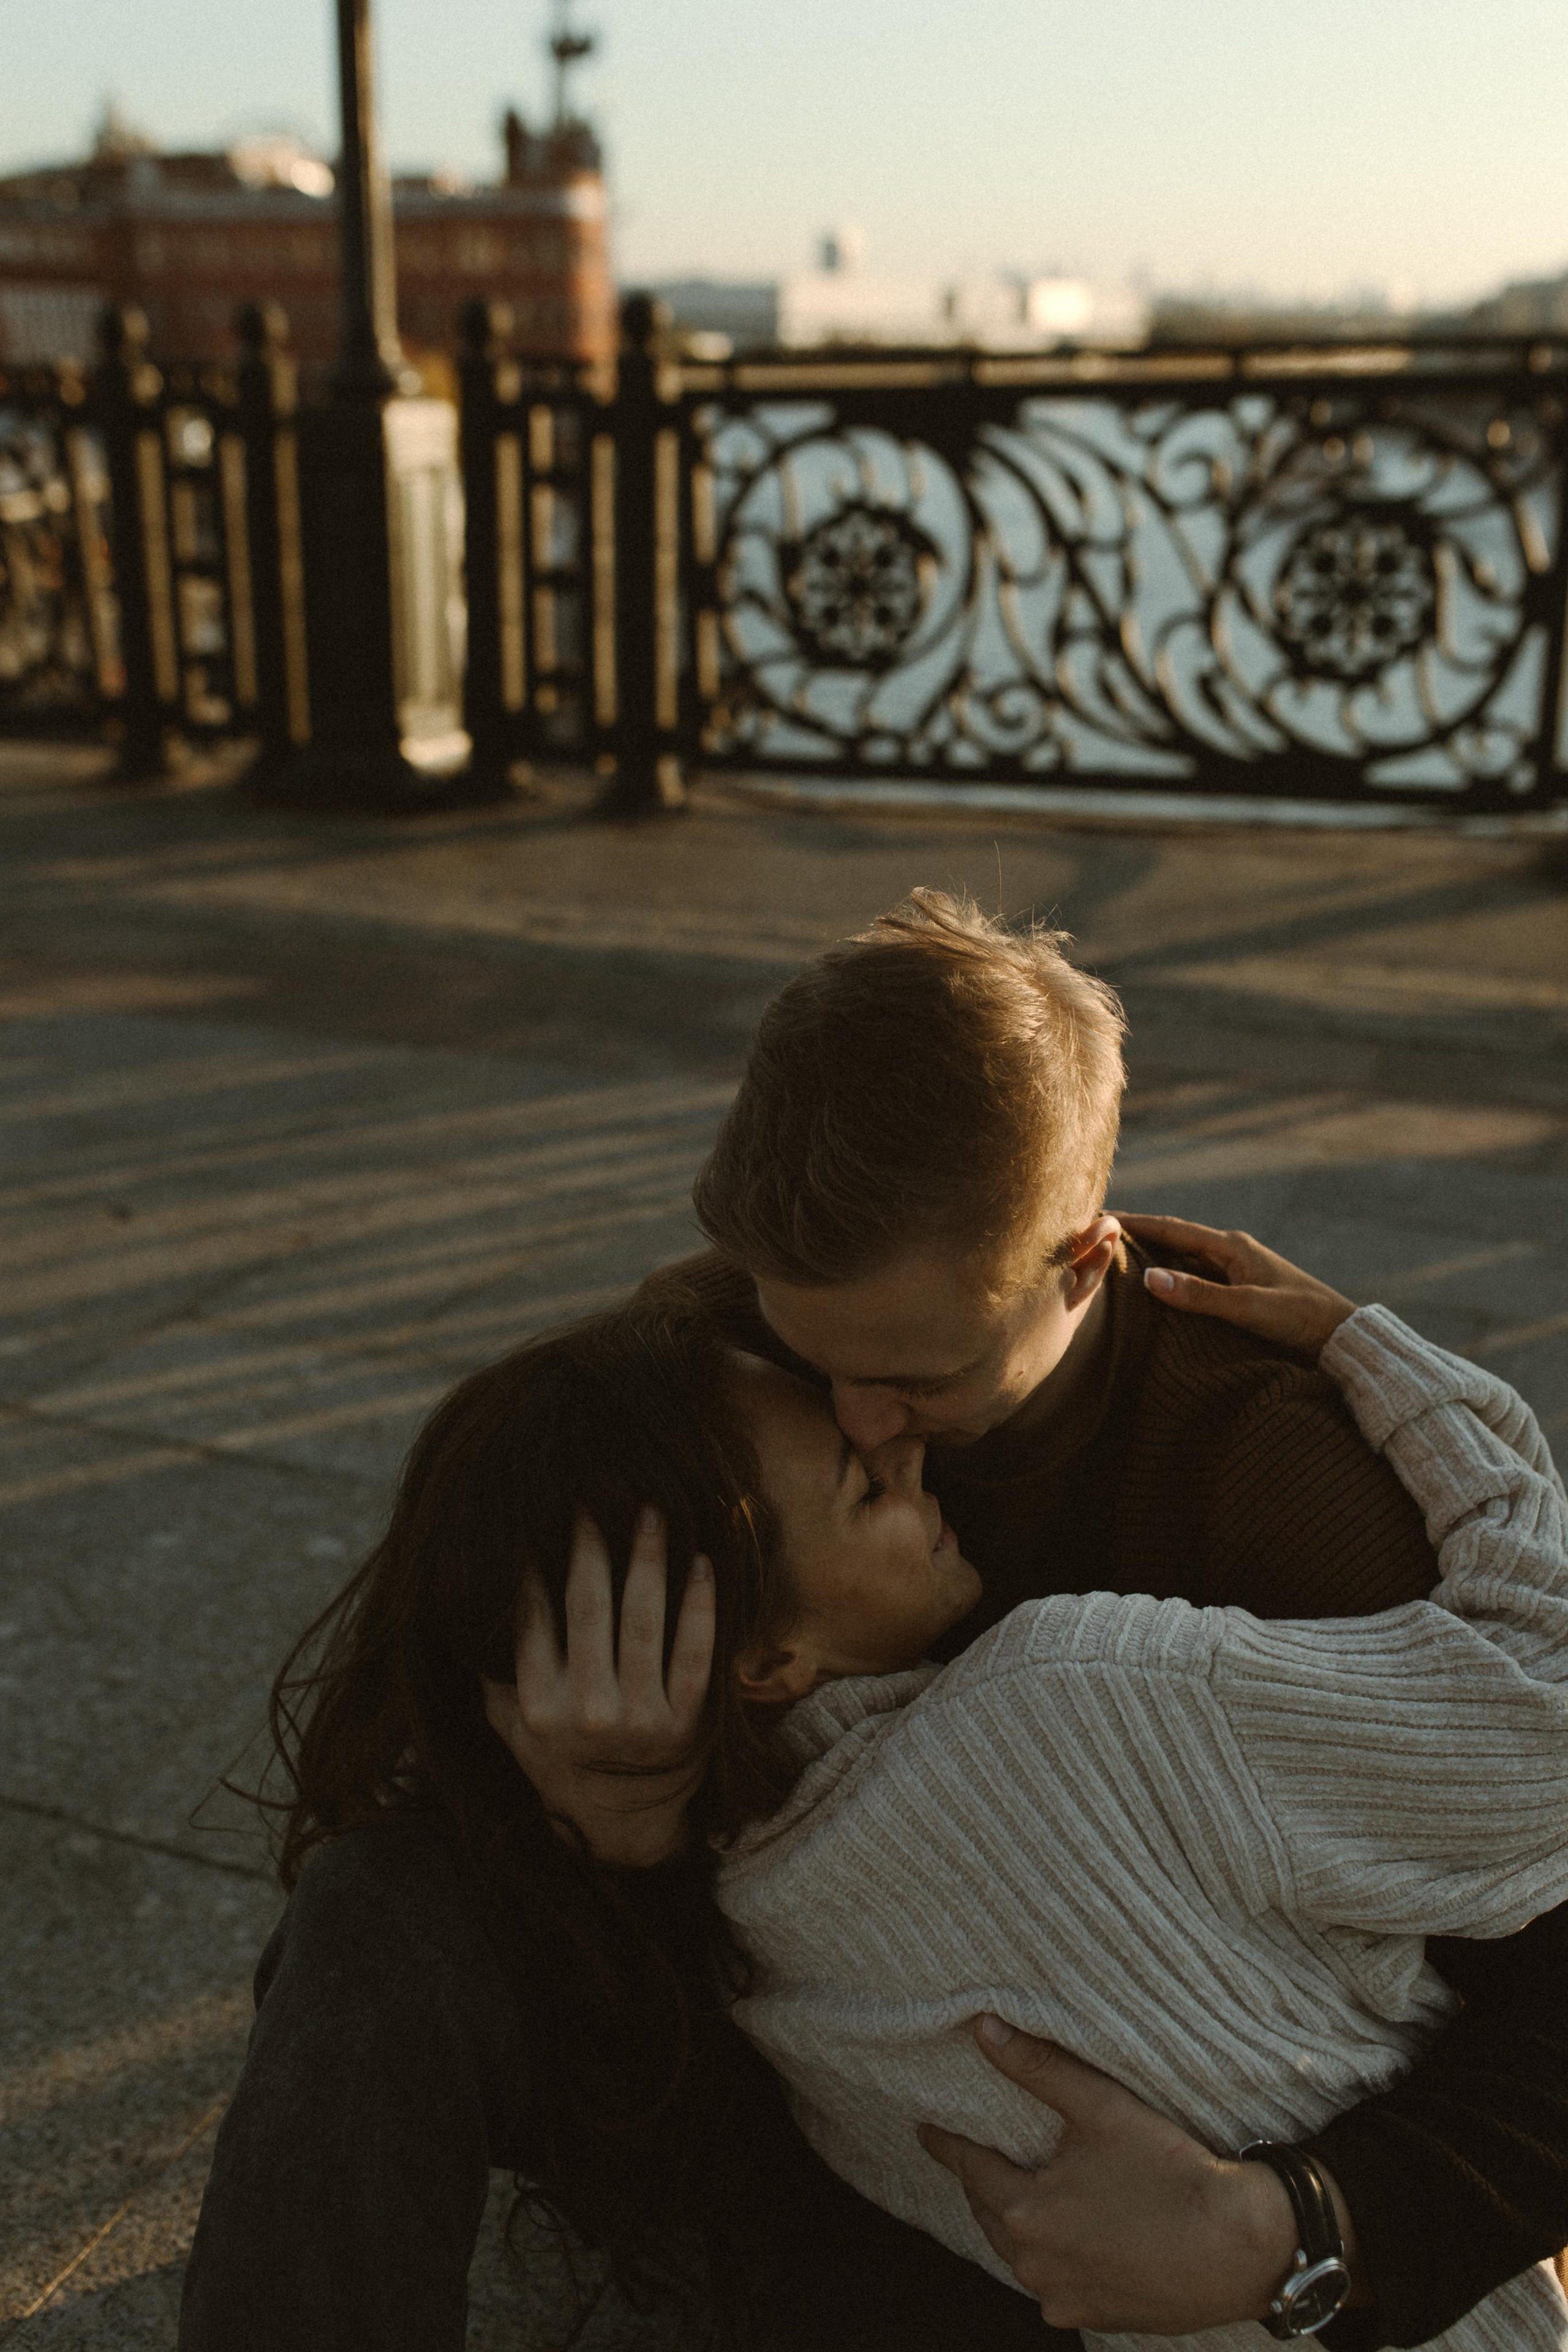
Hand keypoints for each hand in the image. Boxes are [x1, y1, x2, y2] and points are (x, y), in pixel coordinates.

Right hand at [482, 1507, 714, 1867]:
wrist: (623, 1824)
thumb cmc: (561, 1759)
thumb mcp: (512, 1729)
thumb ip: (492, 1678)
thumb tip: (457, 1613)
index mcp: (538, 1709)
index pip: (533, 1620)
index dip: (537, 1565)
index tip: (541, 1519)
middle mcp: (587, 1713)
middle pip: (589, 1609)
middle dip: (593, 1546)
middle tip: (597, 1497)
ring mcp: (640, 1718)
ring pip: (644, 1622)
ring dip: (648, 1560)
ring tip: (653, 1511)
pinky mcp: (686, 1723)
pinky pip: (695, 1654)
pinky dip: (700, 1608)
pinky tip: (703, 1565)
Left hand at [919, 2019, 1363, 2334]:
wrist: (1241, 2249)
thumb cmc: (1171, 2173)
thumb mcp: (1100, 2107)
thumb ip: (1038, 2068)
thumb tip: (983, 2029)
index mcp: (1025, 2213)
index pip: (969, 2168)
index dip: (947, 2143)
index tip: (924, 2128)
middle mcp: (1035, 2266)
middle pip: (990, 2215)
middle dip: (980, 2184)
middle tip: (973, 2157)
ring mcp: (1065, 2299)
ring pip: (1019, 2255)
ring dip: (1012, 2223)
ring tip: (1013, 2194)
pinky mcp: (1097, 2318)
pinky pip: (1055, 2284)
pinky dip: (1051, 2258)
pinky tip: (1065, 2239)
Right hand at [1118, 1213, 1356, 1356]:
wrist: (1341, 1336)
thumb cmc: (1300, 1318)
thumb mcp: (1248, 1308)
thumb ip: (1200, 1296)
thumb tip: (1149, 1279)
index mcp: (1233, 1246)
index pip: (1172, 1229)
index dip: (1136, 1222)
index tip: (1101, 1217)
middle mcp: (1233, 1252)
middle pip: (1175, 1239)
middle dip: (1139, 1234)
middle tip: (1101, 1234)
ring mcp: (1238, 1269)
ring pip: (1186, 1257)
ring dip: (1154, 1255)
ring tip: (1119, 1256)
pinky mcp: (1243, 1288)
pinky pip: (1198, 1275)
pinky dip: (1173, 1275)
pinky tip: (1159, 1286)